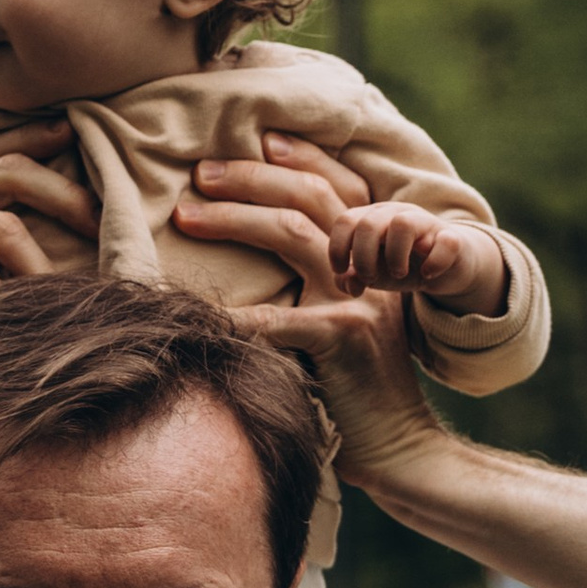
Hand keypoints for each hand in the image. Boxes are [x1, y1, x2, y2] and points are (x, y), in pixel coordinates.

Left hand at [171, 134, 444, 488]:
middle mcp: (374, 268)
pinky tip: (194, 308)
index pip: (344, 187)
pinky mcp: (343, 337)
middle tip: (202, 173)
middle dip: (252, 178)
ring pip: (292, 234)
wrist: (400, 447)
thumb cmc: (359, 389)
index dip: (305, 158)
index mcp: (378, 258)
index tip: (262, 140)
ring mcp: (361, 299)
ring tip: (185, 214)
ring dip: (232, 218)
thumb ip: (323, 282)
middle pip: (311, 199)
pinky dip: (230, 312)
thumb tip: (263, 248)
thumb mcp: (350, 320)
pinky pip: (275, 316)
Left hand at [331, 202, 510, 316]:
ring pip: (402, 224)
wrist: (447, 267)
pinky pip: (445, 243)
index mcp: (373, 218)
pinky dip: (434, 263)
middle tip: (370, 278)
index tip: (342, 270)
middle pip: (368, 224)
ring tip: (398, 273)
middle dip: (363, 258)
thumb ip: (352, 279)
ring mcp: (426, 223)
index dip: (337, 248)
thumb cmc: (403, 266)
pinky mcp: (452, 238)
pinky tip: (428, 275)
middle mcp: (398, 214)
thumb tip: (349, 284)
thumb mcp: (374, 275)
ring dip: (394, 256)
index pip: (346, 221)